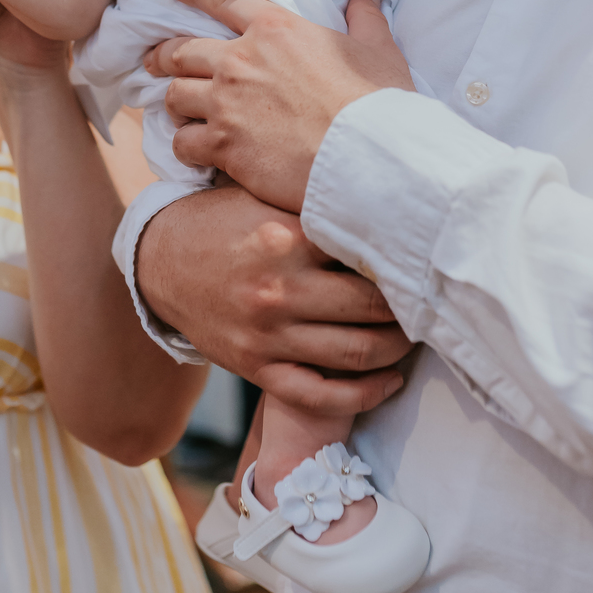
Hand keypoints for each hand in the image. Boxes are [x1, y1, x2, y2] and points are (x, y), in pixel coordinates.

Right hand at [137, 183, 411, 414]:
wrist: (160, 261)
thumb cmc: (224, 221)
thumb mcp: (264, 197)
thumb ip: (316, 203)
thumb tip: (389, 204)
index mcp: (284, 237)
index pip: (365, 253)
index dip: (403, 259)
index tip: (428, 259)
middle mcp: (278, 288)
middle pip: (371, 307)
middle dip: (410, 308)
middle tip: (432, 301)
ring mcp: (266, 334)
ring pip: (356, 354)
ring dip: (398, 349)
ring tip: (417, 336)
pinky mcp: (256, 368)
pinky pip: (320, 395)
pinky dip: (363, 395)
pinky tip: (389, 381)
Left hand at [144, 0, 413, 211]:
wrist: (369, 158)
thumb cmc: (378, 103)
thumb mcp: (378, 49)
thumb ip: (365, 16)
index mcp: (275, 28)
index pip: (221, 0)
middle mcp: (241, 60)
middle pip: (182, 51)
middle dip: (163, 55)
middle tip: (153, 62)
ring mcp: (226, 103)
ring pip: (175, 96)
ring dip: (175, 103)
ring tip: (178, 112)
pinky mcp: (223, 145)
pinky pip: (182, 143)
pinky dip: (184, 147)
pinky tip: (193, 152)